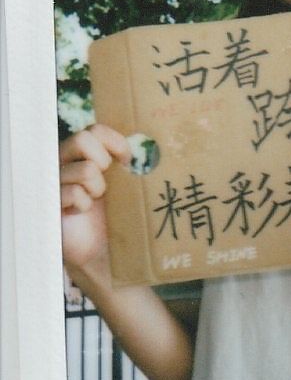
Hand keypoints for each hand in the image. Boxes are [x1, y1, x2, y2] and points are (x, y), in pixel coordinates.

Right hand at [60, 124, 130, 270]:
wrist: (103, 249)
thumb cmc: (118, 214)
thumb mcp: (127, 184)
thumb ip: (132, 164)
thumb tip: (151, 149)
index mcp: (86, 153)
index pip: (96, 130)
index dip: (115, 142)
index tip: (128, 161)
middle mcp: (68, 161)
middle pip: (82, 138)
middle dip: (102, 160)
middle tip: (107, 180)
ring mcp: (56, 179)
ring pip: (84, 170)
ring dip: (97, 189)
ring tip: (95, 201)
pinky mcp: (50, 200)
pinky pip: (73, 193)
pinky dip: (84, 205)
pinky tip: (81, 212)